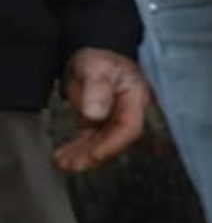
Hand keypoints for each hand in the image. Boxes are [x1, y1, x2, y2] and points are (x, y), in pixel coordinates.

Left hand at [53, 48, 151, 172]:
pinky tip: (63, 157)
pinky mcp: (101, 123)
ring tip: (63, 163)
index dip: (112, 145)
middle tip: (72, 165)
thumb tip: (95, 115)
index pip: (129, 128)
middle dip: (94, 155)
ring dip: (83, 156)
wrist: (93, 58)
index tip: (94, 155)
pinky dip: (78, 149)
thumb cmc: (100, 60)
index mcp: (136, 100)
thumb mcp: (97, 69)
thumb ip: (98, 89)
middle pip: (115, 140)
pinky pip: (91, 140)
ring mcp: (115, 120)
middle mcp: (130, 114)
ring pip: (102, 143)